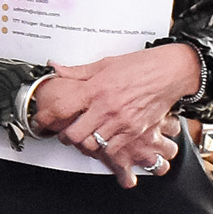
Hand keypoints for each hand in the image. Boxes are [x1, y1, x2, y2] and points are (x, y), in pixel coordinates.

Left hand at [30, 43, 195, 187]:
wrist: (170, 72)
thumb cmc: (140, 66)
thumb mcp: (104, 64)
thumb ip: (78, 72)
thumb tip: (55, 68)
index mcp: (96, 88)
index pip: (62, 108)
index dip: (46, 118)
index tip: (42, 121)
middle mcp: (107, 107)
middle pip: (74, 135)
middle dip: (66, 137)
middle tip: (66, 133)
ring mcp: (122, 122)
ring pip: (92, 145)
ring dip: (85, 144)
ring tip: (85, 137)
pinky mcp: (135, 131)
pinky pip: (113, 150)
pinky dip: (105, 149)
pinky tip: (103, 142)